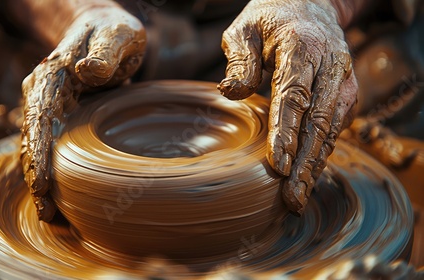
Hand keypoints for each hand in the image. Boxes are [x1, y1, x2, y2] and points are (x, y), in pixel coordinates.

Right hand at [20, 4, 145, 221]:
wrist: (106, 30)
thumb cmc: (113, 31)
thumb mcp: (116, 34)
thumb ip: (104, 51)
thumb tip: (89, 71)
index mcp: (52, 76)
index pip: (39, 117)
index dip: (40, 151)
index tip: (43, 183)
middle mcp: (44, 95)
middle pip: (34, 140)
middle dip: (37, 176)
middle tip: (48, 212)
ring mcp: (51, 108)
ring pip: (40, 148)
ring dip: (42, 181)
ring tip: (52, 215)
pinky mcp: (62, 119)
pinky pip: (53, 148)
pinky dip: (54, 172)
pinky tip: (61, 197)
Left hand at [218, 0, 356, 214]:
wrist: (312, 6)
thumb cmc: (271, 19)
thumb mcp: (245, 28)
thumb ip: (240, 59)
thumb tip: (231, 91)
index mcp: (302, 48)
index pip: (294, 96)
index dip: (286, 132)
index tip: (278, 164)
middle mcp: (330, 67)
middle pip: (319, 121)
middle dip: (305, 163)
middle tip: (292, 197)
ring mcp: (342, 82)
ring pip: (332, 130)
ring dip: (316, 166)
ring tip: (299, 197)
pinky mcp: (345, 94)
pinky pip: (335, 128)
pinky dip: (321, 154)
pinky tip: (307, 176)